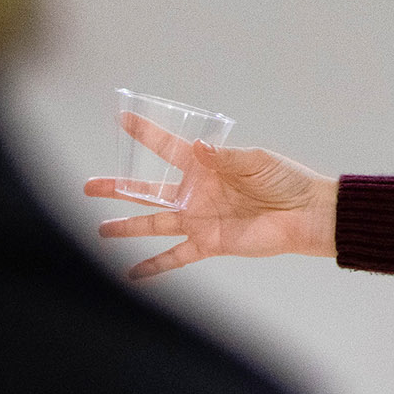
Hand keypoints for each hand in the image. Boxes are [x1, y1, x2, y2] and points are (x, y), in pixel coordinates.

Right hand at [84, 111, 337, 280]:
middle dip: (118, 189)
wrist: (305, 214)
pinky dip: (154, 267)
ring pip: (154, 224)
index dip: (145, 134)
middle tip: (88, 186)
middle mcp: (196, 193)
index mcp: (206, 166)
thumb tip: (197, 148)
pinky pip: (176, 257)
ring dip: (127, 228)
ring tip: (99, 231)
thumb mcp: (256, 161)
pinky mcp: (209, 244)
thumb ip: (224, 157)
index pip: (167, 148)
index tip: (121, 119)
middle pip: (149, 191)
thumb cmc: (285, 181)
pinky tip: (130, 274)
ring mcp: (199, 219)